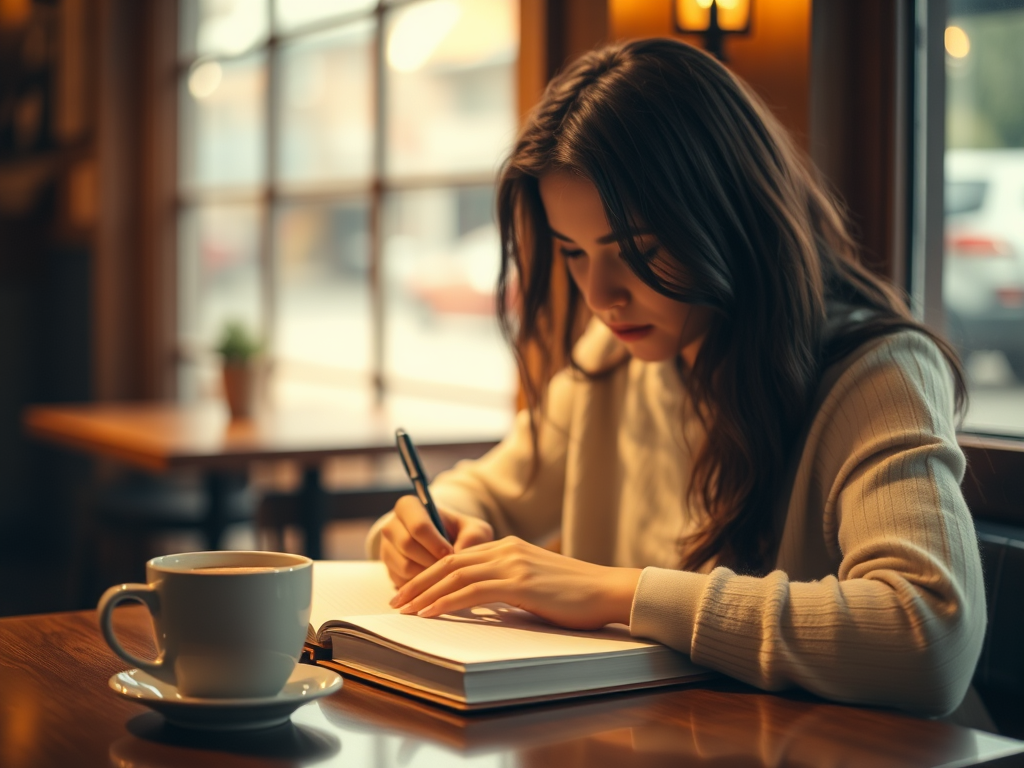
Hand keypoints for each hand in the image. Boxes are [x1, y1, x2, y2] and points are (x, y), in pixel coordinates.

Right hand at [379, 495, 494, 586]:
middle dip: (431, 560)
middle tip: (449, 568)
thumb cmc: (462, 533)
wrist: (449, 545)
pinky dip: (419, 588)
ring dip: (426, 575)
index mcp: (409, 507)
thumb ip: (472, 537)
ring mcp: (387, 548)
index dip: (435, 542)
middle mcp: (392, 526)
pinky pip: (401, 582)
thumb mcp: (474, 530)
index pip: (417, 524)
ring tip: (444, 576)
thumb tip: (459, 555)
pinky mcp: (389, 570)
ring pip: (403, 566)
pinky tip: (435, 584)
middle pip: (407, 545)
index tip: (450, 553)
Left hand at [388, 536, 642, 630]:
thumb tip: (484, 603)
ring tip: (405, 609)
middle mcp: (506, 549)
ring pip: (455, 575)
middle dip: (418, 582)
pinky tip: (430, 613)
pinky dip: (446, 602)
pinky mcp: (519, 582)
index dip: (430, 573)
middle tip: (396, 600)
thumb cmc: (577, 596)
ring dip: (425, 593)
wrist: (608, 591)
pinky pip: (472, 591)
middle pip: (449, 562)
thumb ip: (509, 586)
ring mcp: (512, 563)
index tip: (411, 591)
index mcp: (509, 547)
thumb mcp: (535, 585)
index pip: (458, 557)